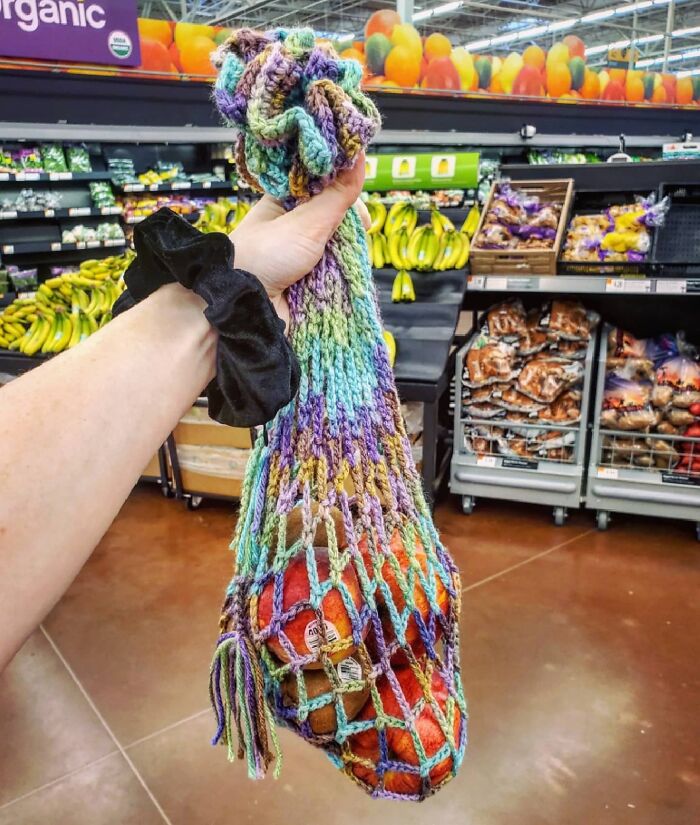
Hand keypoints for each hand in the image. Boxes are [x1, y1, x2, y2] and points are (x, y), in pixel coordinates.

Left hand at [230, 152, 369, 325]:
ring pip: (340, 248)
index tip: (359, 206)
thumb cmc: (263, 258)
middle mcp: (294, 227)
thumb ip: (337, 194)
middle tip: (358, 236)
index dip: (346, 192)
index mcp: (285, 203)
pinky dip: (344, 275)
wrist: (243, 309)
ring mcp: (302, 256)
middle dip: (350, 228)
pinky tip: (347, 277)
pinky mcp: (308, 282)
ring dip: (348, 254)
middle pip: (336, 219)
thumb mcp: (305, 222)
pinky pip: (336, 273)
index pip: (325, 187)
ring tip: (350, 261)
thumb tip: (358, 155)